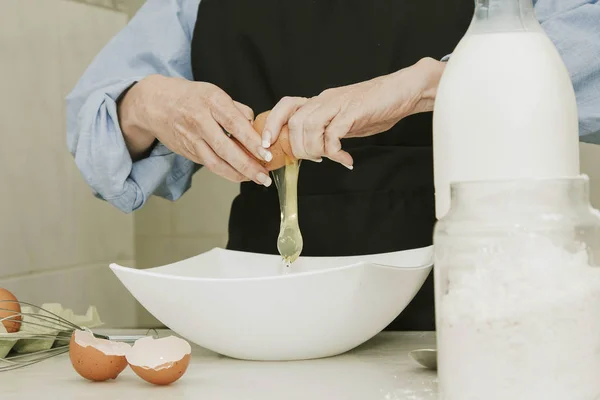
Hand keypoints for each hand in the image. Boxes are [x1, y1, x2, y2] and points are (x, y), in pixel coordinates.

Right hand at [118, 75, 272, 185]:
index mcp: (211, 101)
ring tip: (256, 179)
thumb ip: (237, 109)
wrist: (155, 103)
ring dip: (237, 174)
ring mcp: (191, 138)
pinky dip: (226, 171)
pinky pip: (209, 164)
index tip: (267, 153)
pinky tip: (240, 174)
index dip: (251, 141)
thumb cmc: (191, 96)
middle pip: (225, 148)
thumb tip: (256, 127)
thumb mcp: (215, 93)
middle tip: (264, 176)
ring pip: (215, 162)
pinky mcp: (187, 151)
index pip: (235, 123)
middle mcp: (199, 120)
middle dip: (247, 165)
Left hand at [262, 57, 445, 167]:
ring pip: (309, 126)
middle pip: (294, 121)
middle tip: (314, 159)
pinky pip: (333, 133)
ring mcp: (339, 104)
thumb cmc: (377, 106)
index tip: (268, 145)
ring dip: (315, 149)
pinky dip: (335, 151)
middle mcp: (326, 99)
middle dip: (297, 147)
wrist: (404, 90)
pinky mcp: (354, 111)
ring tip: (329, 157)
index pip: (287, 106)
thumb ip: (329, 130)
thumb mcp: (346, 119)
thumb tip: (317, 152)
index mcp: (321, 101)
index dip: (273, 125)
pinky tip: (346, 159)